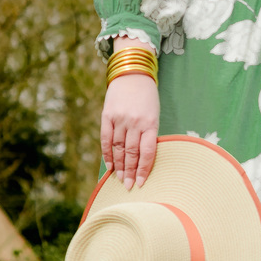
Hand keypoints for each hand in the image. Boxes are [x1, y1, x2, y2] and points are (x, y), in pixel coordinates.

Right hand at [101, 68, 159, 187]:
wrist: (132, 74)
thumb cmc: (147, 97)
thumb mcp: (154, 114)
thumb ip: (148, 134)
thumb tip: (141, 159)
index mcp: (150, 123)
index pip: (147, 152)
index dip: (144, 170)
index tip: (142, 183)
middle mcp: (134, 123)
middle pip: (131, 153)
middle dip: (130, 172)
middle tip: (129, 187)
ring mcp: (119, 119)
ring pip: (118, 149)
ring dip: (119, 167)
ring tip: (120, 180)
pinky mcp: (107, 116)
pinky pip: (106, 139)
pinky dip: (107, 154)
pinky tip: (110, 166)